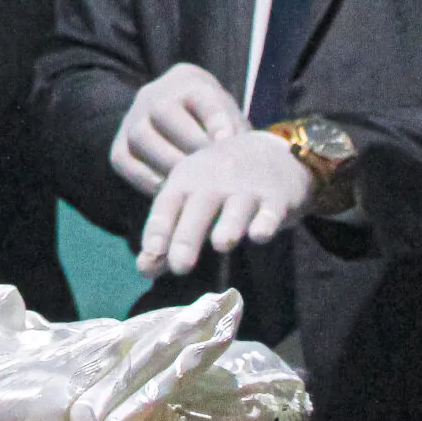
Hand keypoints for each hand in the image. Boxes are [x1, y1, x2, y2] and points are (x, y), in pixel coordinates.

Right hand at [111, 63, 245, 194]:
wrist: (179, 122)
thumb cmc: (215, 125)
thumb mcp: (231, 121)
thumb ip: (236, 135)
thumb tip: (238, 160)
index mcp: (189, 84)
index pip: (202, 96)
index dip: (215, 119)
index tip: (227, 142)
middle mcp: (153, 95)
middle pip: (162, 111)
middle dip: (191, 144)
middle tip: (212, 170)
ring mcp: (132, 120)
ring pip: (140, 136)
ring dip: (168, 162)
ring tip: (191, 183)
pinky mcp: (119, 147)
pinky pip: (124, 161)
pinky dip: (144, 178)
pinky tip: (168, 190)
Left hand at [136, 130, 312, 276]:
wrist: (271, 151)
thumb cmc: (220, 183)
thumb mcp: (190, 200)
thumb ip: (168, 236)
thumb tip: (143, 269)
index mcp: (186, 181)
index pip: (167, 204)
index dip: (158, 228)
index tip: (151, 253)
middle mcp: (214, 182)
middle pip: (198, 209)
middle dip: (188, 237)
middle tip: (179, 266)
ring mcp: (247, 189)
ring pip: (236, 208)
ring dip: (229, 225)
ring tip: (221, 245)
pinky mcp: (277, 197)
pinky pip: (271, 211)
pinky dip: (266, 222)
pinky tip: (260, 235)